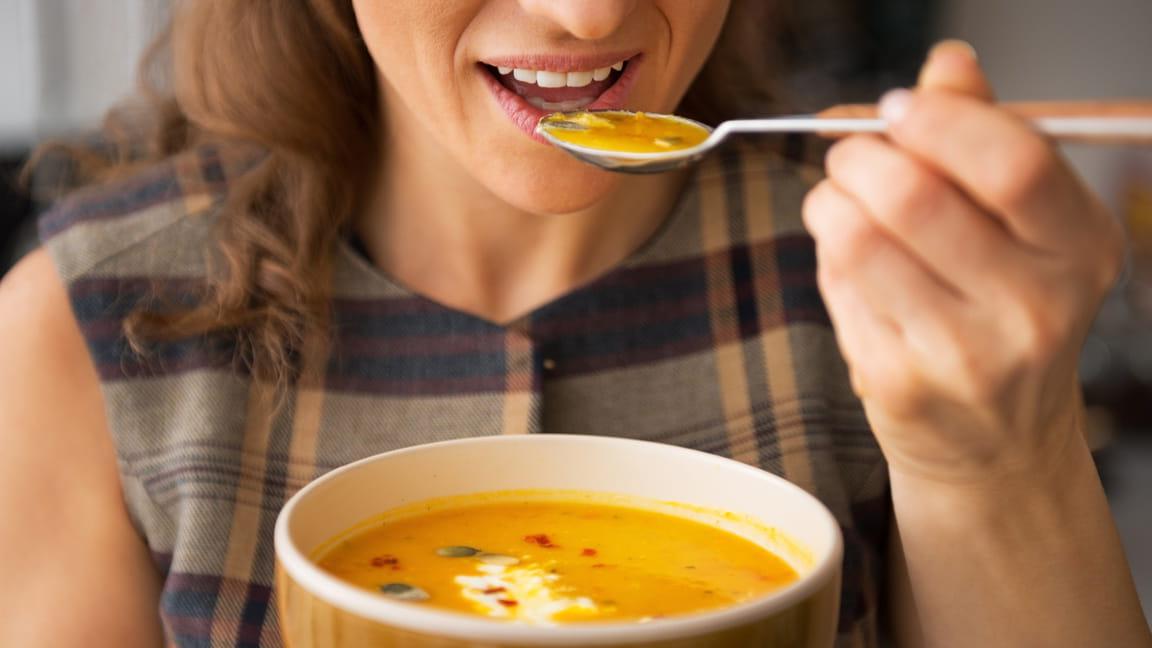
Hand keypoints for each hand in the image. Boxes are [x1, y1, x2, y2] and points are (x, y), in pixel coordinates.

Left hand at [802, 41, 1125, 484]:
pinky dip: (828, 261)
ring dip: (829, 203)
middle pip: (915, 195)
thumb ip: (982, 136)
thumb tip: (947, 63)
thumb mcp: (1020, 226)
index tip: (898, 111)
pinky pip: (836, 288)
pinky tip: (852, 271)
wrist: (995, 446)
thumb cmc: (1000, 316)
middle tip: (850, 158)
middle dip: (859, 157)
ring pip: (857, 239)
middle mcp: (1035, 306)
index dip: (936, 121)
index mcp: (1079, 248)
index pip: (1011, 161)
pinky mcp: (899, 384)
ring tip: (839, 206)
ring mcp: (965, 354)